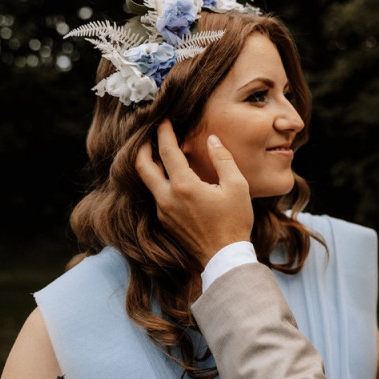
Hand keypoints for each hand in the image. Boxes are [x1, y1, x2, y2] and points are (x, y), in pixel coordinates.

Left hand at [135, 119, 253, 265]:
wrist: (224, 258)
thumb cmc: (234, 222)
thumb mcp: (237, 186)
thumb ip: (223, 159)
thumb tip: (212, 139)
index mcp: (184, 186)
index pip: (167, 151)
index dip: (164, 132)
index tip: (163, 120)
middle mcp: (167, 198)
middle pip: (142, 166)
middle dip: (141, 146)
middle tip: (147, 134)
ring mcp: (163, 211)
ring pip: (146, 182)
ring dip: (148, 164)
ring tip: (157, 152)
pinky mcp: (165, 222)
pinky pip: (155, 195)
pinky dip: (157, 180)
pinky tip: (169, 177)